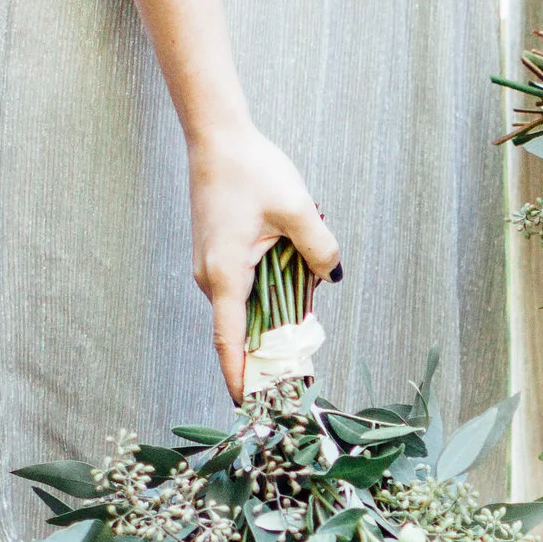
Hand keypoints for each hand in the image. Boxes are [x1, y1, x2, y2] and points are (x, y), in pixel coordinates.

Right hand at [186, 122, 334, 402]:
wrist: (217, 137)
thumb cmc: (250, 170)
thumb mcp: (297, 209)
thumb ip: (319, 247)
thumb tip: (331, 273)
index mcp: (225, 275)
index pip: (230, 340)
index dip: (240, 375)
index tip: (247, 404)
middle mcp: (211, 277)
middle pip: (244, 329)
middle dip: (272, 350)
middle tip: (305, 371)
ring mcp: (212, 267)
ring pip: (248, 306)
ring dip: (276, 315)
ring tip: (308, 314)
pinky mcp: (219, 256)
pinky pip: (245, 287)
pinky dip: (269, 294)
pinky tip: (293, 278)